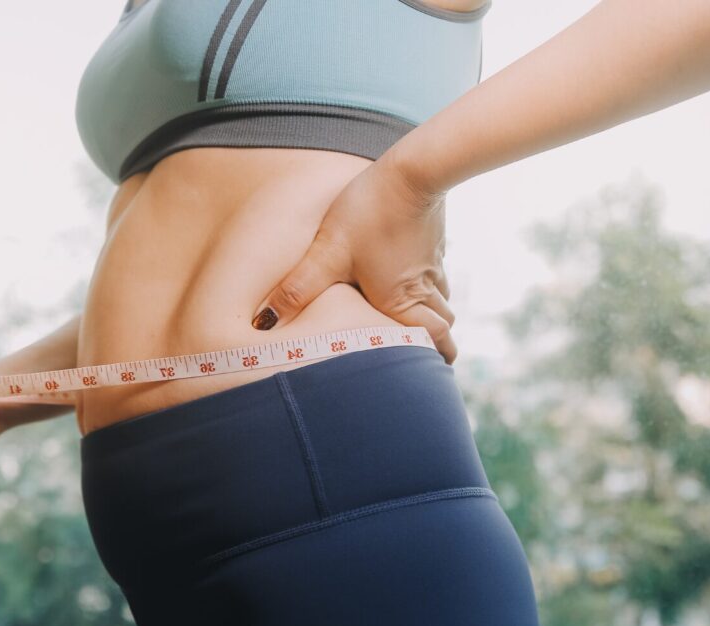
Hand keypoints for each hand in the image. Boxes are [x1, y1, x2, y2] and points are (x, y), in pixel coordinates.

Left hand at [250, 152, 457, 363]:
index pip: (433, 339)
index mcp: (400, 300)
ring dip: (434, 313)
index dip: (438, 357)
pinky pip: (437, 273)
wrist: (411, 171)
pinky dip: (431, 285)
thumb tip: (264, 323)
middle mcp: (422, 287)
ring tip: (418, 321)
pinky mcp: (433, 241)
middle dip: (438, 340)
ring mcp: (432, 263)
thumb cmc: (370, 213)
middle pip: (444, 323)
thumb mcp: (327, 253)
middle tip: (426, 352)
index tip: (433, 371)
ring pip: (443, 298)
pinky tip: (412, 276)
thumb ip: (297, 290)